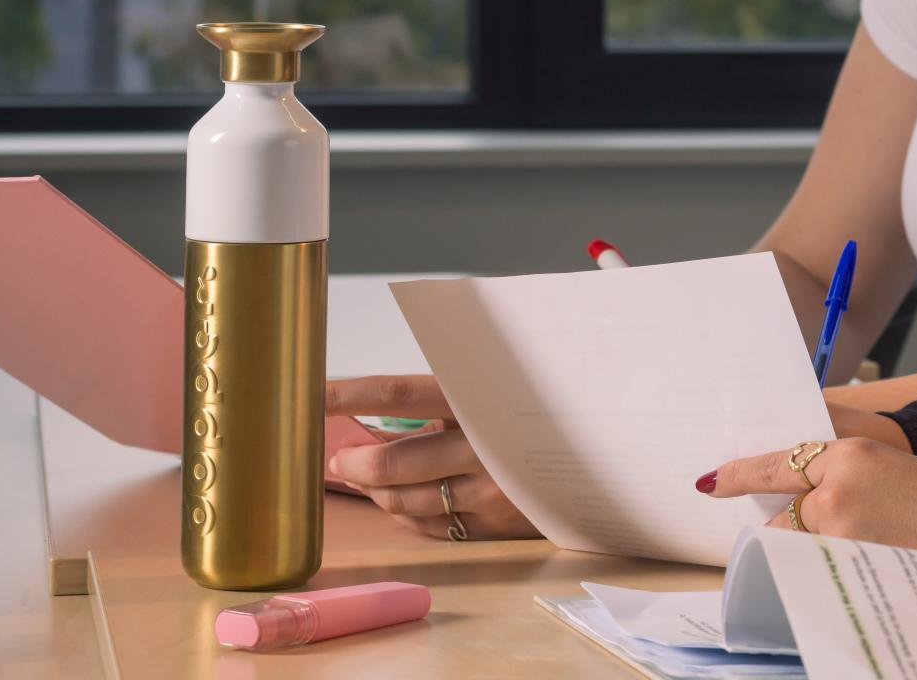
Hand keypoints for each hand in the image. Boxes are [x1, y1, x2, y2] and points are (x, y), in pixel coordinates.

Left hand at [325, 374, 540, 541]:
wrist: (605, 457)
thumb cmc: (537, 413)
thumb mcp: (496, 391)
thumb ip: (444, 397)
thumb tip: (377, 406)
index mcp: (481, 399)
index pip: (399, 394)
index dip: (349, 395)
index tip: (311, 394)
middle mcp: (485, 447)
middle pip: (393, 463)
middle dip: (354, 462)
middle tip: (339, 459)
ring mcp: (491, 491)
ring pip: (405, 501)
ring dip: (374, 490)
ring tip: (366, 477)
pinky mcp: (495, 525)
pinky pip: (430, 525)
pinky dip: (406, 512)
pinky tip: (404, 499)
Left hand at [698, 431, 916, 557]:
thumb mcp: (891, 464)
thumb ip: (842, 470)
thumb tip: (799, 488)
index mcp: (849, 454)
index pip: (777, 464)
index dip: (741, 475)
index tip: (712, 482)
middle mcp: (836, 493)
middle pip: (785, 518)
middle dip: (792, 527)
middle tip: (826, 530)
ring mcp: (842, 537)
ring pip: (803, 549)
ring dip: (816, 552)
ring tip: (866, 545)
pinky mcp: (855, 570)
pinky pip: (824, 574)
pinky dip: (835, 573)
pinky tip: (870, 564)